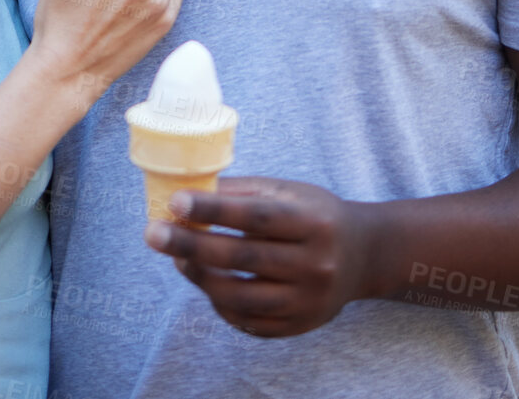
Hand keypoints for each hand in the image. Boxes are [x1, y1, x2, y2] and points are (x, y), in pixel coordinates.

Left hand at [143, 177, 374, 338]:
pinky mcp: (299, 326)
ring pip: (240, 296)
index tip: (175, 201)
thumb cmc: (316, 215)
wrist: (365, 256)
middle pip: (243, 257)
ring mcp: (308, 300)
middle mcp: (315, 264)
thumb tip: (189, 193)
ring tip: (177, 258)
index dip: (214, 209)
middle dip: (191, 244)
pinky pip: (247, 321)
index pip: (258, 216)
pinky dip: (219, 303)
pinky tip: (206, 282)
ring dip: (199, 276)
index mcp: (314, 222)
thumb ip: (242, 192)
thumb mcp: (289, 193)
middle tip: (153, 233)